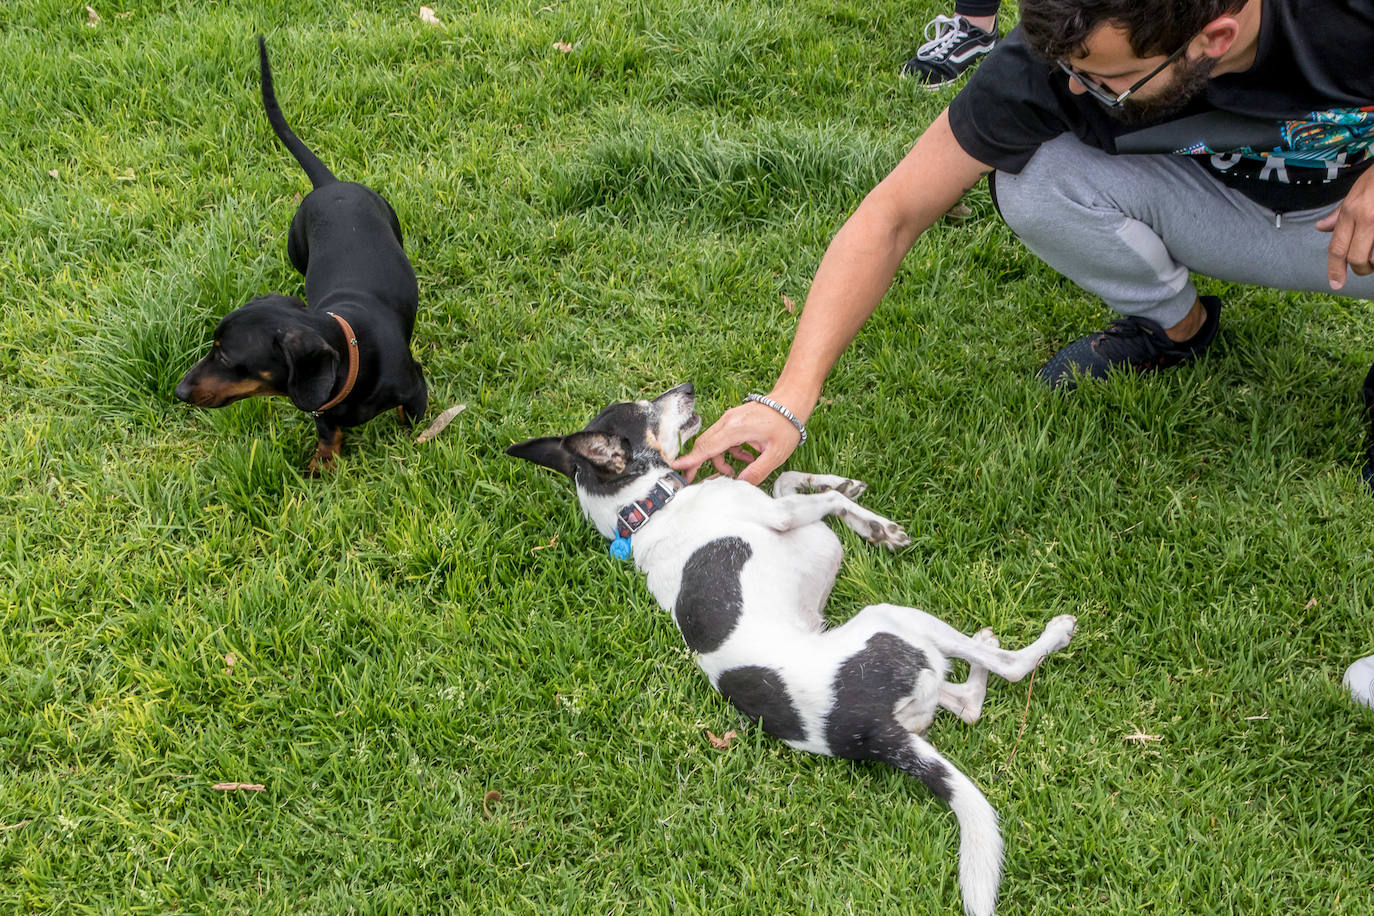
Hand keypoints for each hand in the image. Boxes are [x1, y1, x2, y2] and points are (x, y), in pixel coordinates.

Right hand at [671, 399, 804, 485]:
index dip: (691, 460)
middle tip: (695, 479)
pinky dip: (730, 451)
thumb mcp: (776, 454)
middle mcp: (728, 422)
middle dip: (699, 463)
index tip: (676, 468)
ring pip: (713, 443)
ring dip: (720, 459)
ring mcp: (729, 419)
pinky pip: (723, 438)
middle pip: (705, 445)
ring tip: (737, 470)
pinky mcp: (733, 419)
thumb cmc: (786, 425)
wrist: (792, 400)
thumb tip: (740, 485)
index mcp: (735, 429)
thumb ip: (756, 472)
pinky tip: (748, 456)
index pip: (707, 448)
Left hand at [1318, 170, 1373, 289]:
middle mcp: (1366, 217)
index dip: (1335, 269)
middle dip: (1360, 268)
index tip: (1335, 284)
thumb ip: (1340, 213)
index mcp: (1352, 211)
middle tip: (1365, 267)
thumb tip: (1320, 227)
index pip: (1337, 247)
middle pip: (1356, 257)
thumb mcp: (1357, 190)